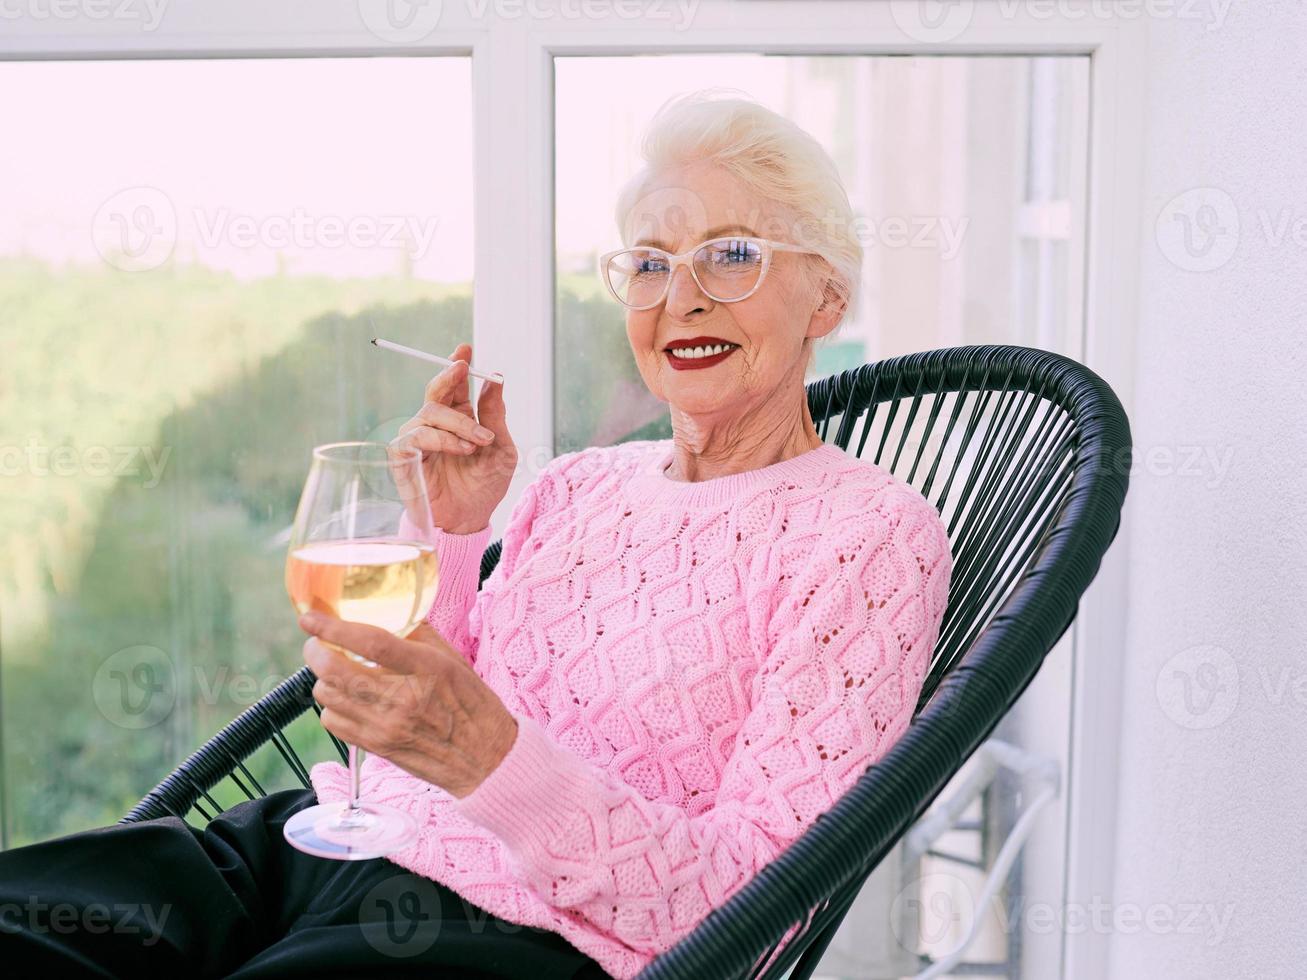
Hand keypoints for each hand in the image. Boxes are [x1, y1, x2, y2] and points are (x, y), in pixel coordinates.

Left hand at [299, 610, 518, 798]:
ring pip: (328, 696)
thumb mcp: (453, 660)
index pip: (370, 642)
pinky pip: (333, 723)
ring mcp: (387, 726)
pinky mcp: (377, 747)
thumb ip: (419, 635)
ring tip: (333, 671)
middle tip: (316, 643)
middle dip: (316, 652)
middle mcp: (403, 697)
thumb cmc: (472, 704)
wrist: (485, 757)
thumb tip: (391, 612)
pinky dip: (331, 707)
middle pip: (336, 671)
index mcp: (426, 668)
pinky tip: (345, 700)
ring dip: (323, 679)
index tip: (310, 618)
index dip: (332, 627)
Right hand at [393, 343, 516, 533]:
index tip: (466, 348)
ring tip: (478, 443)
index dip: (458, 364)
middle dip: (449, 375)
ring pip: (430, 412)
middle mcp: (437, 423)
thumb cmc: (485, 485)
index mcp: (460, 416)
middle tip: (464, 369)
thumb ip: (495, 415)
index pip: (455, 384)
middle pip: (436, 389)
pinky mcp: (404, 457)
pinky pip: (417, 436)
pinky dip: (442, 439)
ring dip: (459, 424)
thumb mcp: (501, 449)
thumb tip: (496, 379)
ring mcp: (418, 438)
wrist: (470, 519)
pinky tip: (460, 450)